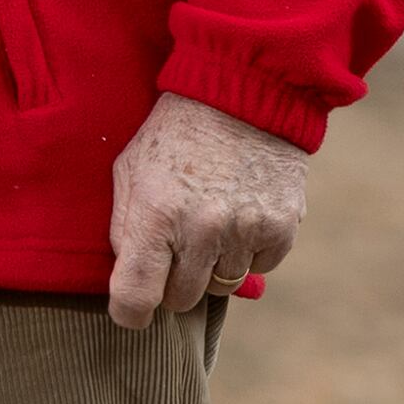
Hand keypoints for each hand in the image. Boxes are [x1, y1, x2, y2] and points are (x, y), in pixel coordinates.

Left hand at [105, 91, 305, 328]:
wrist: (243, 91)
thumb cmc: (175, 131)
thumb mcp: (130, 168)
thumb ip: (123, 227)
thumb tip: (128, 277)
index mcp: (155, 214)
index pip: (136, 297)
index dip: (130, 312)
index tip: (134, 309)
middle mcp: (201, 229)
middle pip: (180, 299)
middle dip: (173, 280)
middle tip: (177, 243)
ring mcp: (244, 230)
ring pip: (221, 286)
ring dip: (213, 264)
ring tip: (212, 219)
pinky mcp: (280, 228)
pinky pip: (259, 268)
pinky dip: (249, 250)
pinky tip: (241, 213)